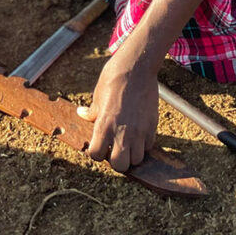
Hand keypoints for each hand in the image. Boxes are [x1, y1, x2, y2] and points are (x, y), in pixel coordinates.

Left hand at [77, 51, 158, 172]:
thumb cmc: (113, 79)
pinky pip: (149, 146)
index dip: (97, 152)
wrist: (136, 68)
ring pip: (138, 159)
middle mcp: (122, 133)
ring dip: (132, 154)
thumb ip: (92, 112)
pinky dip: (144, 144)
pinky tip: (138, 132)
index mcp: (103, 126)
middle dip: (117, 160)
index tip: (99, 145)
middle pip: (120, 166)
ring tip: (127, 141)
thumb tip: (82, 115)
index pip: (96, 156)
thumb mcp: (97, 96)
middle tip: (115, 148)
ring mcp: (139, 132)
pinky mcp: (152, 127)